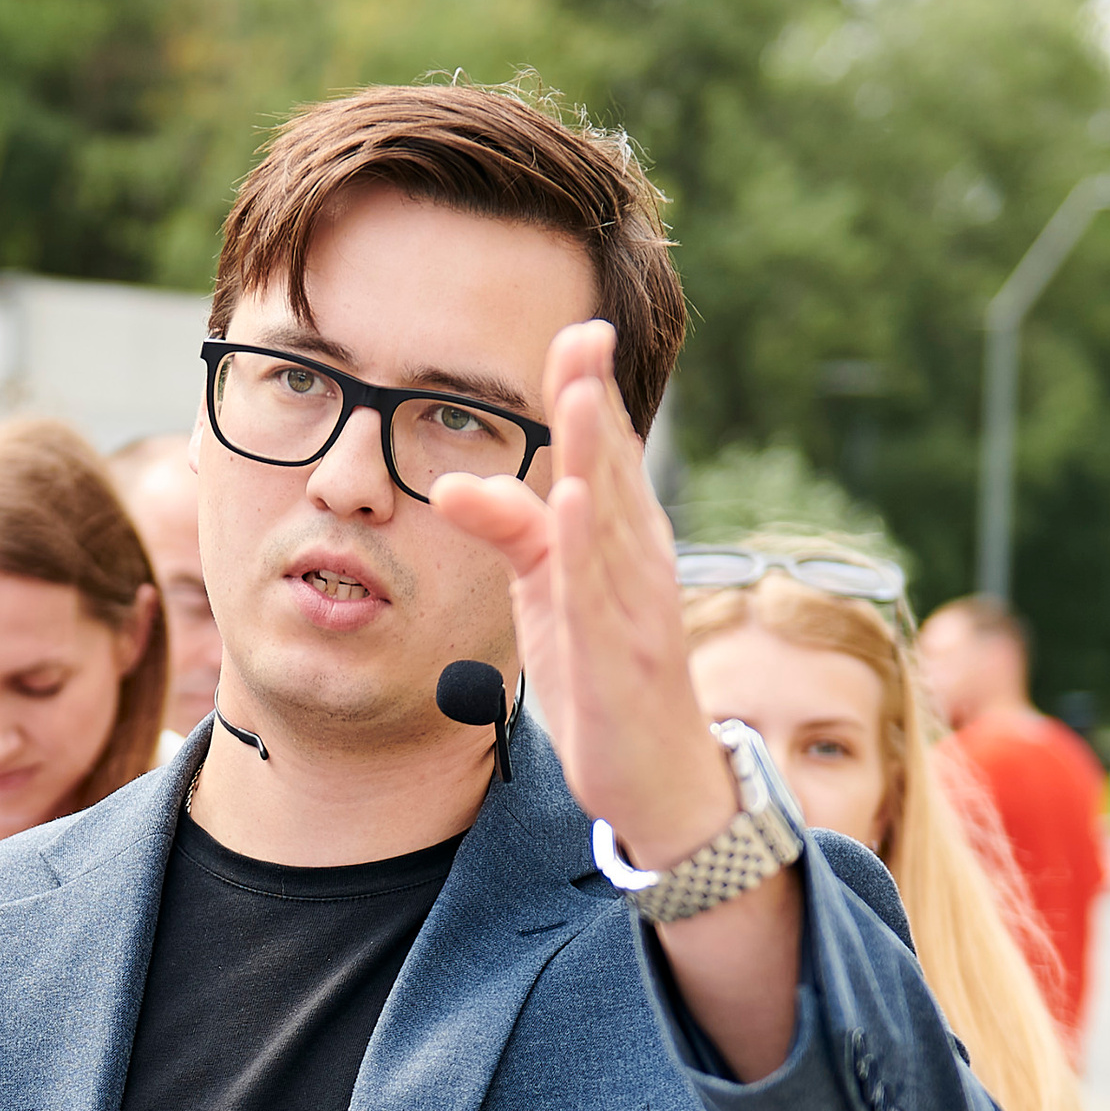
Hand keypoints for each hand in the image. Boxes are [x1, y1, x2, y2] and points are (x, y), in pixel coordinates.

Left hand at [432, 318, 732, 865]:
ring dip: (598, 458)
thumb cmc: (604, 678)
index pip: (609, 454)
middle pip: (617, 472)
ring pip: (613, 523)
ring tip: (579, 397)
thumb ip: (510, 531)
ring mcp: (633, 611)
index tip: (577, 330)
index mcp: (627, 542)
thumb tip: (451, 483)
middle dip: (598, 405)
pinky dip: (590, 547)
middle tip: (583, 335)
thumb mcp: (546, 595)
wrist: (658, 780)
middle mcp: (640, 565)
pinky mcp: (617, 661)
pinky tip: (575, 503)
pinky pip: (601, 596)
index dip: (593, 393)